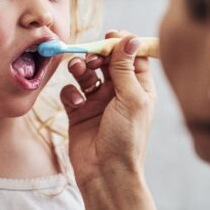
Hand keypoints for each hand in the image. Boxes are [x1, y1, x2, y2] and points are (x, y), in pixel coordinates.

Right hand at [59, 30, 155, 187]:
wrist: (106, 173)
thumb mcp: (131, 99)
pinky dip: (70, 93)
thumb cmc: (126, 139)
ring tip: (77, 70)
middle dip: (97, 55)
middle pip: (106, 62)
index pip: (132, 57)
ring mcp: (98, 102)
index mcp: (138, 88)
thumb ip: (126, 68)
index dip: (122, 44)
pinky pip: (71, 92)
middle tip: (92, 58)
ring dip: (80, 68)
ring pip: (86, 74)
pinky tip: (76, 103)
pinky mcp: (78, 113)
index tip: (110, 36)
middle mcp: (118, 93)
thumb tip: (131, 39)